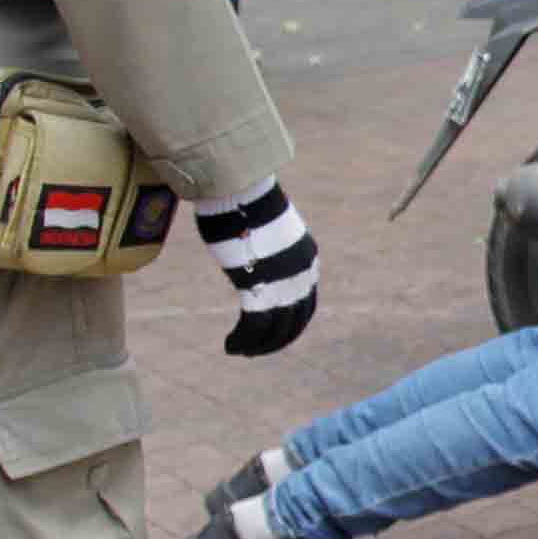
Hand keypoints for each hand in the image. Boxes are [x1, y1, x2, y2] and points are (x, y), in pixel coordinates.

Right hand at [197, 179, 319, 357]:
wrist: (241, 188)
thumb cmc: (245, 201)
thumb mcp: (266, 229)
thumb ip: (267, 249)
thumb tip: (253, 253)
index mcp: (307, 260)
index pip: (307, 304)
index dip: (292, 323)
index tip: (275, 332)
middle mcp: (302, 275)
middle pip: (295, 321)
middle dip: (276, 340)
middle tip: (255, 349)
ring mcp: (283, 284)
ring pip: (276, 329)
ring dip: (257, 345)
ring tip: (240, 349)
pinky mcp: (260, 288)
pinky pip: (255, 327)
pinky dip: (243, 340)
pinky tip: (230, 345)